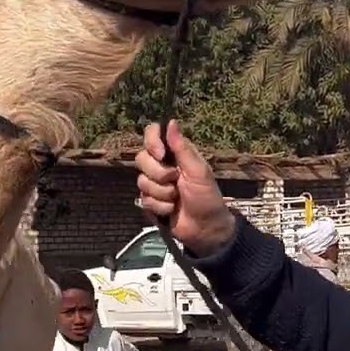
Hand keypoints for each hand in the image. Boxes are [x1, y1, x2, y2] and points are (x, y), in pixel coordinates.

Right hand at [135, 120, 236, 255]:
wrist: (205, 229)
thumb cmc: (207, 197)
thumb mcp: (199, 171)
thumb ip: (183, 148)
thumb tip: (171, 122)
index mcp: (175, 154)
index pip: (153, 134)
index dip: (152, 142)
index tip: (161, 155)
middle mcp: (162, 165)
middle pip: (141, 158)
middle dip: (159, 174)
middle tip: (175, 181)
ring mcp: (155, 184)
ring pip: (141, 181)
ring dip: (162, 193)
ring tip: (177, 199)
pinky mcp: (151, 201)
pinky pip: (144, 199)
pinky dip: (160, 206)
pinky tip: (171, 210)